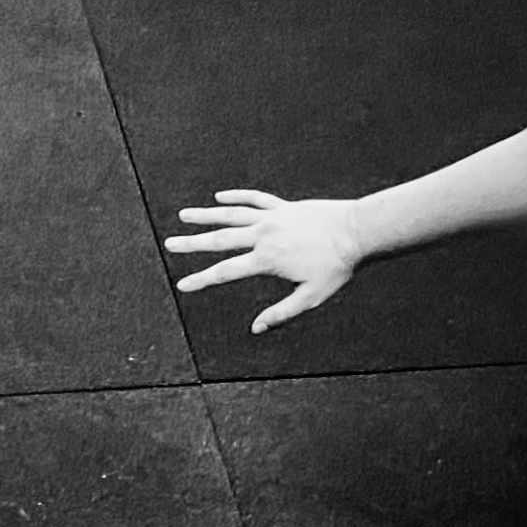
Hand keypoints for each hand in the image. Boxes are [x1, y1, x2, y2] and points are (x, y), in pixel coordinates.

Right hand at [166, 189, 369, 332]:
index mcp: (266, 259)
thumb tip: (256, 328)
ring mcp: (272, 217)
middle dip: (192, 243)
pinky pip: (254, 199)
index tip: (181, 285)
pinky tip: (220, 197)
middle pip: (220, 239)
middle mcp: (263, 235)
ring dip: (206, 215)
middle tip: (169, 243)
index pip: (225, 272)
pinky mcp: (283, 206)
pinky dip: (236, 197)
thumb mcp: (310, 297)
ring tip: (184, 214)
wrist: (356, 231)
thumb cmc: (336, 267)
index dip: (201, 280)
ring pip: (231, 214)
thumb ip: (281, 313)